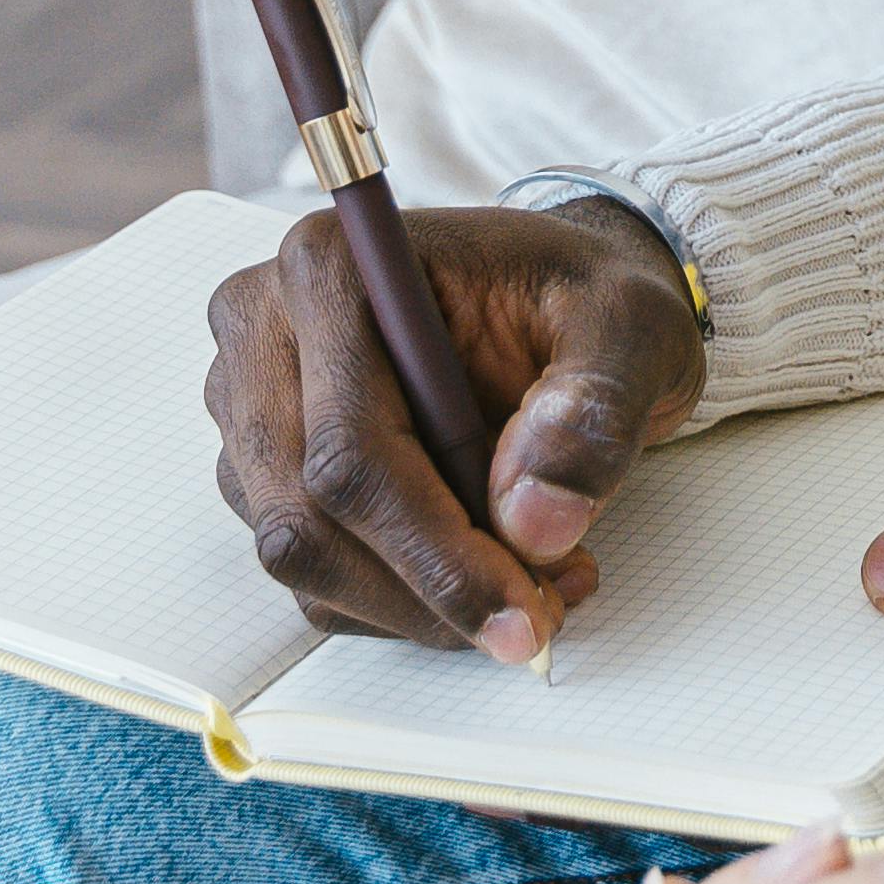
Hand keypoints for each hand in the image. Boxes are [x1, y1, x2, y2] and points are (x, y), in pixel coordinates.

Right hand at [205, 194, 704, 664]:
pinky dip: (403, 599)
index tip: (522, 609)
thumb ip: (593, 409)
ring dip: (419, 601)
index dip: (432, 548)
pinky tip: (492, 571)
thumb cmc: (582, 297)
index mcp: (333, 266)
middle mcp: (265, 329)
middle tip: (540, 616)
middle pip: (304, 515)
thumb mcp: (632, 324)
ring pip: (304, 556)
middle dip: (426, 589)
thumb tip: (535, 523)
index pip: (350, 447)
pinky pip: (315, 573)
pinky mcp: (265, 467)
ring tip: (541, 581)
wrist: (560, 297)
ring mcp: (251, 403)